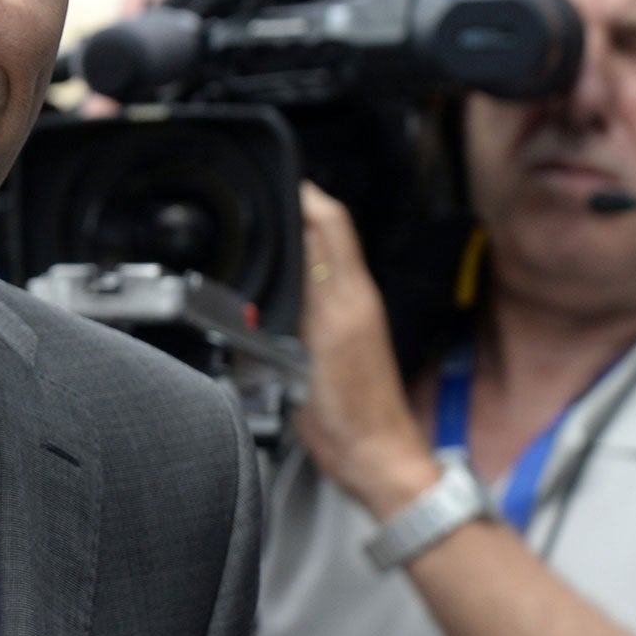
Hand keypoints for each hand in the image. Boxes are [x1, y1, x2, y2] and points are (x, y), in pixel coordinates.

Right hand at [294, 181, 438, 517]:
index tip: (277, 177)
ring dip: (296, 237)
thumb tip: (304, 232)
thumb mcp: (326, 341)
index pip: (330, 223)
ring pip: (321, 259)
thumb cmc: (351, 415)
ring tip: (266, 227)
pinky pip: (316, 290)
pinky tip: (277, 280)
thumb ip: (313, 286)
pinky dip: (296, 274)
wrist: (372, 458)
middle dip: (297, 208)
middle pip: (327, 234)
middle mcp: (353, 300)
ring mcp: (348, 319)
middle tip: (264, 194)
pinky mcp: (339, 340)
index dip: (305, 195)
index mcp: (349, 295)